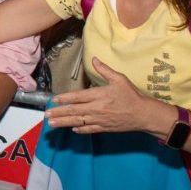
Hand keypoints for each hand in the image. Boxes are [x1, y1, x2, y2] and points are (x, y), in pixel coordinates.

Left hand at [46, 57, 161, 133]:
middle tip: (47, 115)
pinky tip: (72, 129)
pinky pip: (89, 130)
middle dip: (59, 113)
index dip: (64, 99)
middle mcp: (96, 109)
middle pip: (74, 111)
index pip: (78, 97)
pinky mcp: (104, 128)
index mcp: (99, 95)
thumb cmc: (131, 95)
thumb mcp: (119, 79)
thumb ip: (105, 70)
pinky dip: (80, 130)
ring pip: (78, 122)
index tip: (53, 100)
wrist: (144, 114)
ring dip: (64, 122)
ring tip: (52, 124)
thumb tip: (94, 59)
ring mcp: (99, 120)